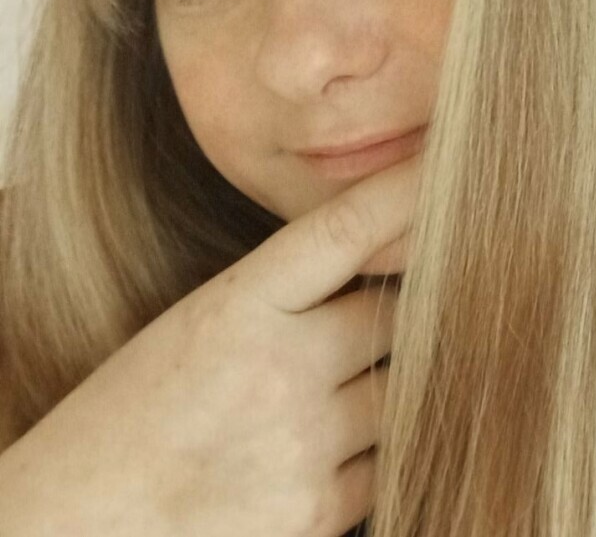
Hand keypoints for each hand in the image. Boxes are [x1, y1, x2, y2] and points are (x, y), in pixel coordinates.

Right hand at [0, 151, 421, 536]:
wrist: (76, 531)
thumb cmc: (133, 419)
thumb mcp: (199, 327)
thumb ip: (287, 294)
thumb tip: (391, 263)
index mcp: (236, 307)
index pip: (345, 230)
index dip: (406, 191)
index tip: (451, 163)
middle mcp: (279, 371)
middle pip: (396, 315)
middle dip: (395, 315)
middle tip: (373, 319)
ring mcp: (304, 448)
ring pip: (406, 389)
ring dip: (388, 385)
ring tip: (328, 395)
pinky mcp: (319, 516)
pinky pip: (391, 460)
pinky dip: (374, 450)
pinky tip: (320, 450)